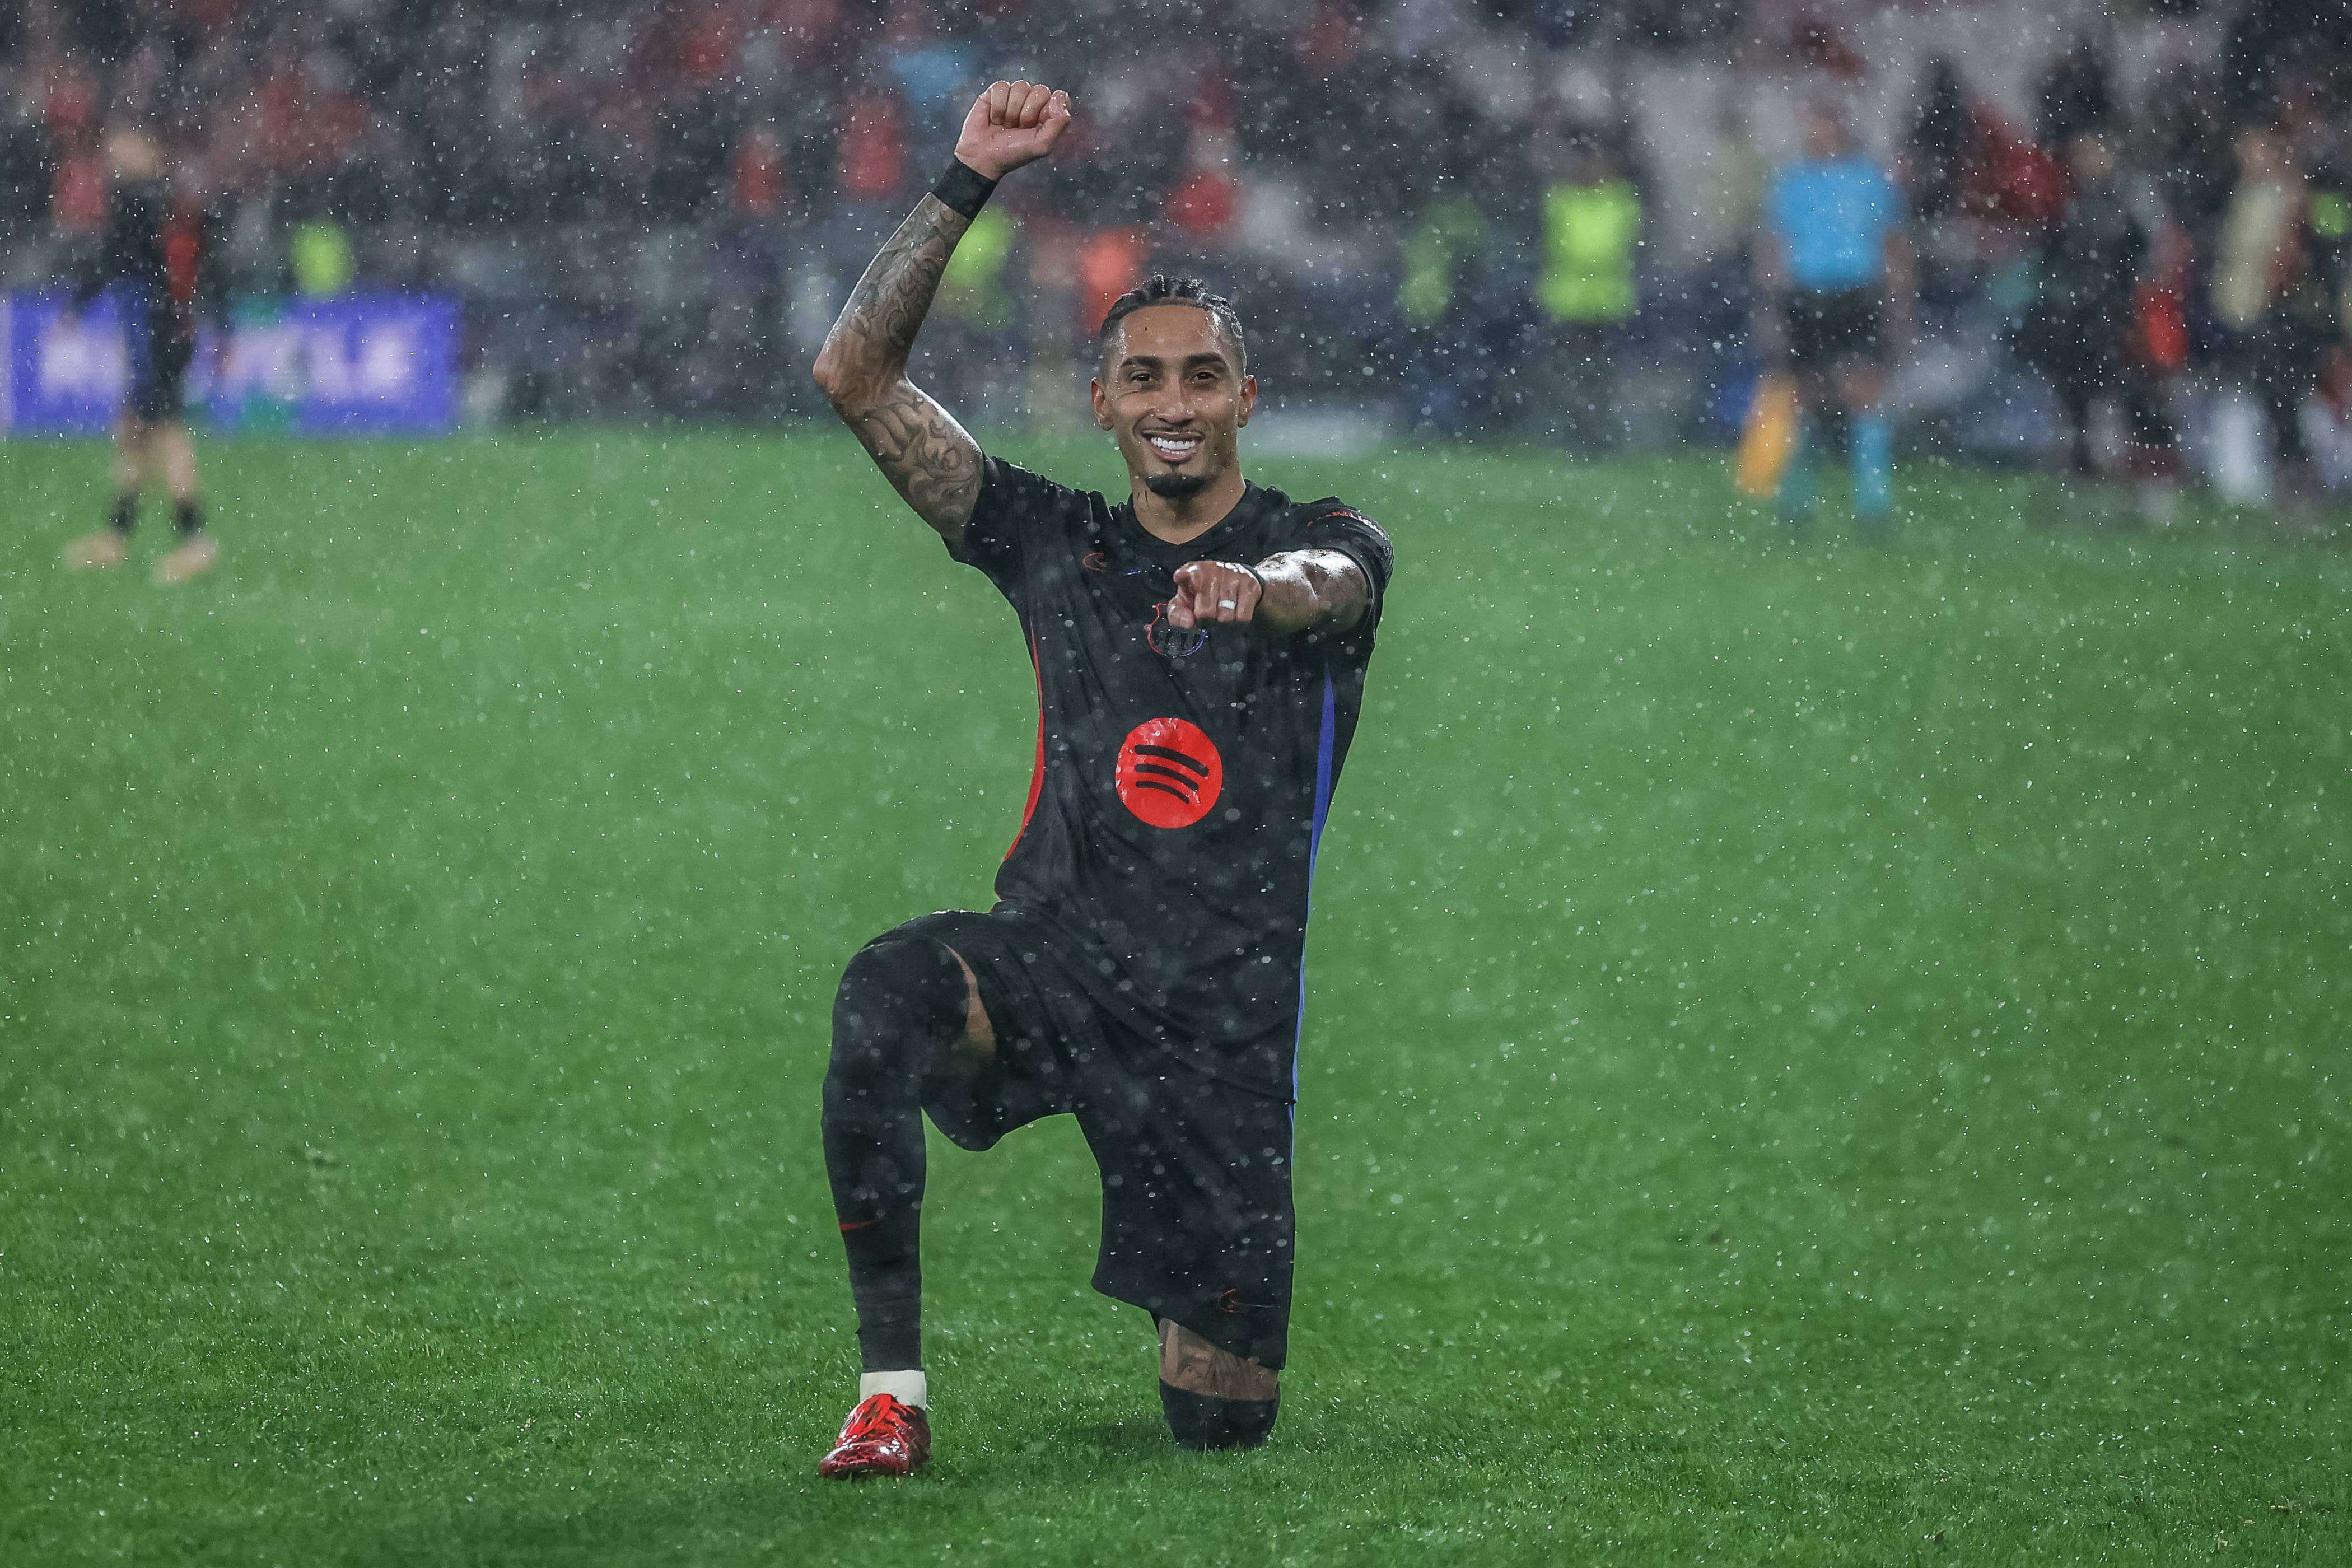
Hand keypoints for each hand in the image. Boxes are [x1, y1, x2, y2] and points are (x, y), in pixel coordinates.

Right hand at [954, 80, 1072, 180]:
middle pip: (1040, 90)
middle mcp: (1033, 104)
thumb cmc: (1012, 153)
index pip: (1059, 98)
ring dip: (1011, 110)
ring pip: (1021, 86)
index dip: (1047, 111)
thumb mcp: (1042, 145)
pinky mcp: (995, 93)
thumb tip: (1060, 96)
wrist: (982, 157)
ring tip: (1006, 124)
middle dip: (1028, 112)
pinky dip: (997, 105)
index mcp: (1048, 115)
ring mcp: (1014, 97)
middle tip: (1019, 128)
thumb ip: (1060, 122)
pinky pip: (1002, 86)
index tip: (1036, 127)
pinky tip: (994, 118)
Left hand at [1165, 560, 1261, 630]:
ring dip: (1222, 623)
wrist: (1237, 580)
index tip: (1190, 604)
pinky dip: (1237, 623)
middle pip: (1205, 611)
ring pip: (1225, 616)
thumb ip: (1177, 613)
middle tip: (1208, 618)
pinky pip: (1242, 616)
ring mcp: (1231, 576)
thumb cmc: (1205, 592)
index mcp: (1192, 570)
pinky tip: (1233, 617)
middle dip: (1206, 621)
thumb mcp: (1185, 601)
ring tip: (1221, 617)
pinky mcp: (1248, 584)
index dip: (1184, 598)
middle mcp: (1211, 569)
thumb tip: (1188, 623)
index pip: (1181, 576)